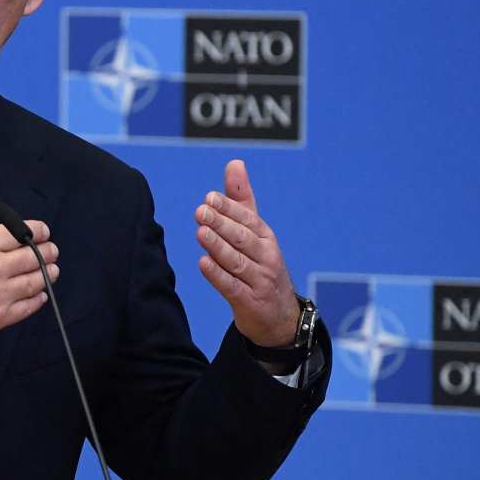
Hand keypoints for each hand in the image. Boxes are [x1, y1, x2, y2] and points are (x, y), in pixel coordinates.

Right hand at [0, 191, 60, 374]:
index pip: (23, 233)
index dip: (38, 230)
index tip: (42, 231)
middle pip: (36, 257)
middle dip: (48, 250)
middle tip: (51, 249)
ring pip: (37, 281)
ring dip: (48, 272)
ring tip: (50, 269)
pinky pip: (29, 307)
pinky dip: (38, 298)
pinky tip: (38, 293)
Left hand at [194, 160, 298, 346]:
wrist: (278, 316)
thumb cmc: (261, 266)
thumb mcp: (255, 233)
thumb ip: (242, 200)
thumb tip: (234, 163)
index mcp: (266, 238)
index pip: (247, 220)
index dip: (229, 209)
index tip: (209, 197)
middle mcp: (266, 257)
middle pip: (242, 238)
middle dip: (222, 224)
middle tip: (201, 211)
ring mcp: (259, 280)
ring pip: (237, 261)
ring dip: (218, 247)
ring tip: (200, 233)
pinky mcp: (250, 301)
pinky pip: (232, 287)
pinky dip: (218, 276)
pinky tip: (203, 263)